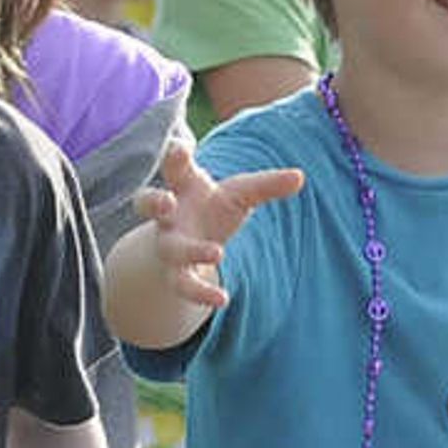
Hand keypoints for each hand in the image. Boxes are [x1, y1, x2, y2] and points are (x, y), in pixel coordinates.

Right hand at [136, 137, 306, 313]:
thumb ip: (267, 185)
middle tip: (165, 201)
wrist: (193, 245)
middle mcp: (168, 214)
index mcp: (183, 186)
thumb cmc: (216, 207)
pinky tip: (223, 299)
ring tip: (218, 253)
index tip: (179, 148)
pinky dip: (201, 293)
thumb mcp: (241, 193)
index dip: (174, 157)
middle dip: (153, 201)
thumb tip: (300, 177)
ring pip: (169, 248)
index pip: (174, 167)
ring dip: (190, 251)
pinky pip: (182, 284)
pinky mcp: (176, 273)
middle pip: (147, 203)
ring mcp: (169, 244)